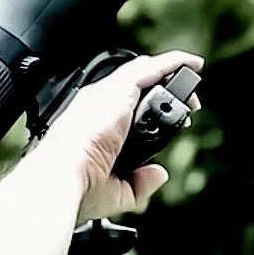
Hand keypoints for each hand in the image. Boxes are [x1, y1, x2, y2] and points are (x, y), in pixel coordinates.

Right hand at [37, 50, 203, 221]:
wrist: (60, 178)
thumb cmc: (75, 187)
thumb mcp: (116, 191)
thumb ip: (140, 182)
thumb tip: (159, 173)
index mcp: (89, 126)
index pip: (121, 106)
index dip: (147, 108)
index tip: (168, 120)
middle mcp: (96, 106)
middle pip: (135, 85)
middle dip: (163, 87)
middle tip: (189, 101)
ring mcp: (105, 96)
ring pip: (143, 72)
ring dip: (170, 72)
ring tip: (193, 73)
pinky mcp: (118, 92)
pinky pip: (150, 70)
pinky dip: (172, 63)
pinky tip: (190, 63)